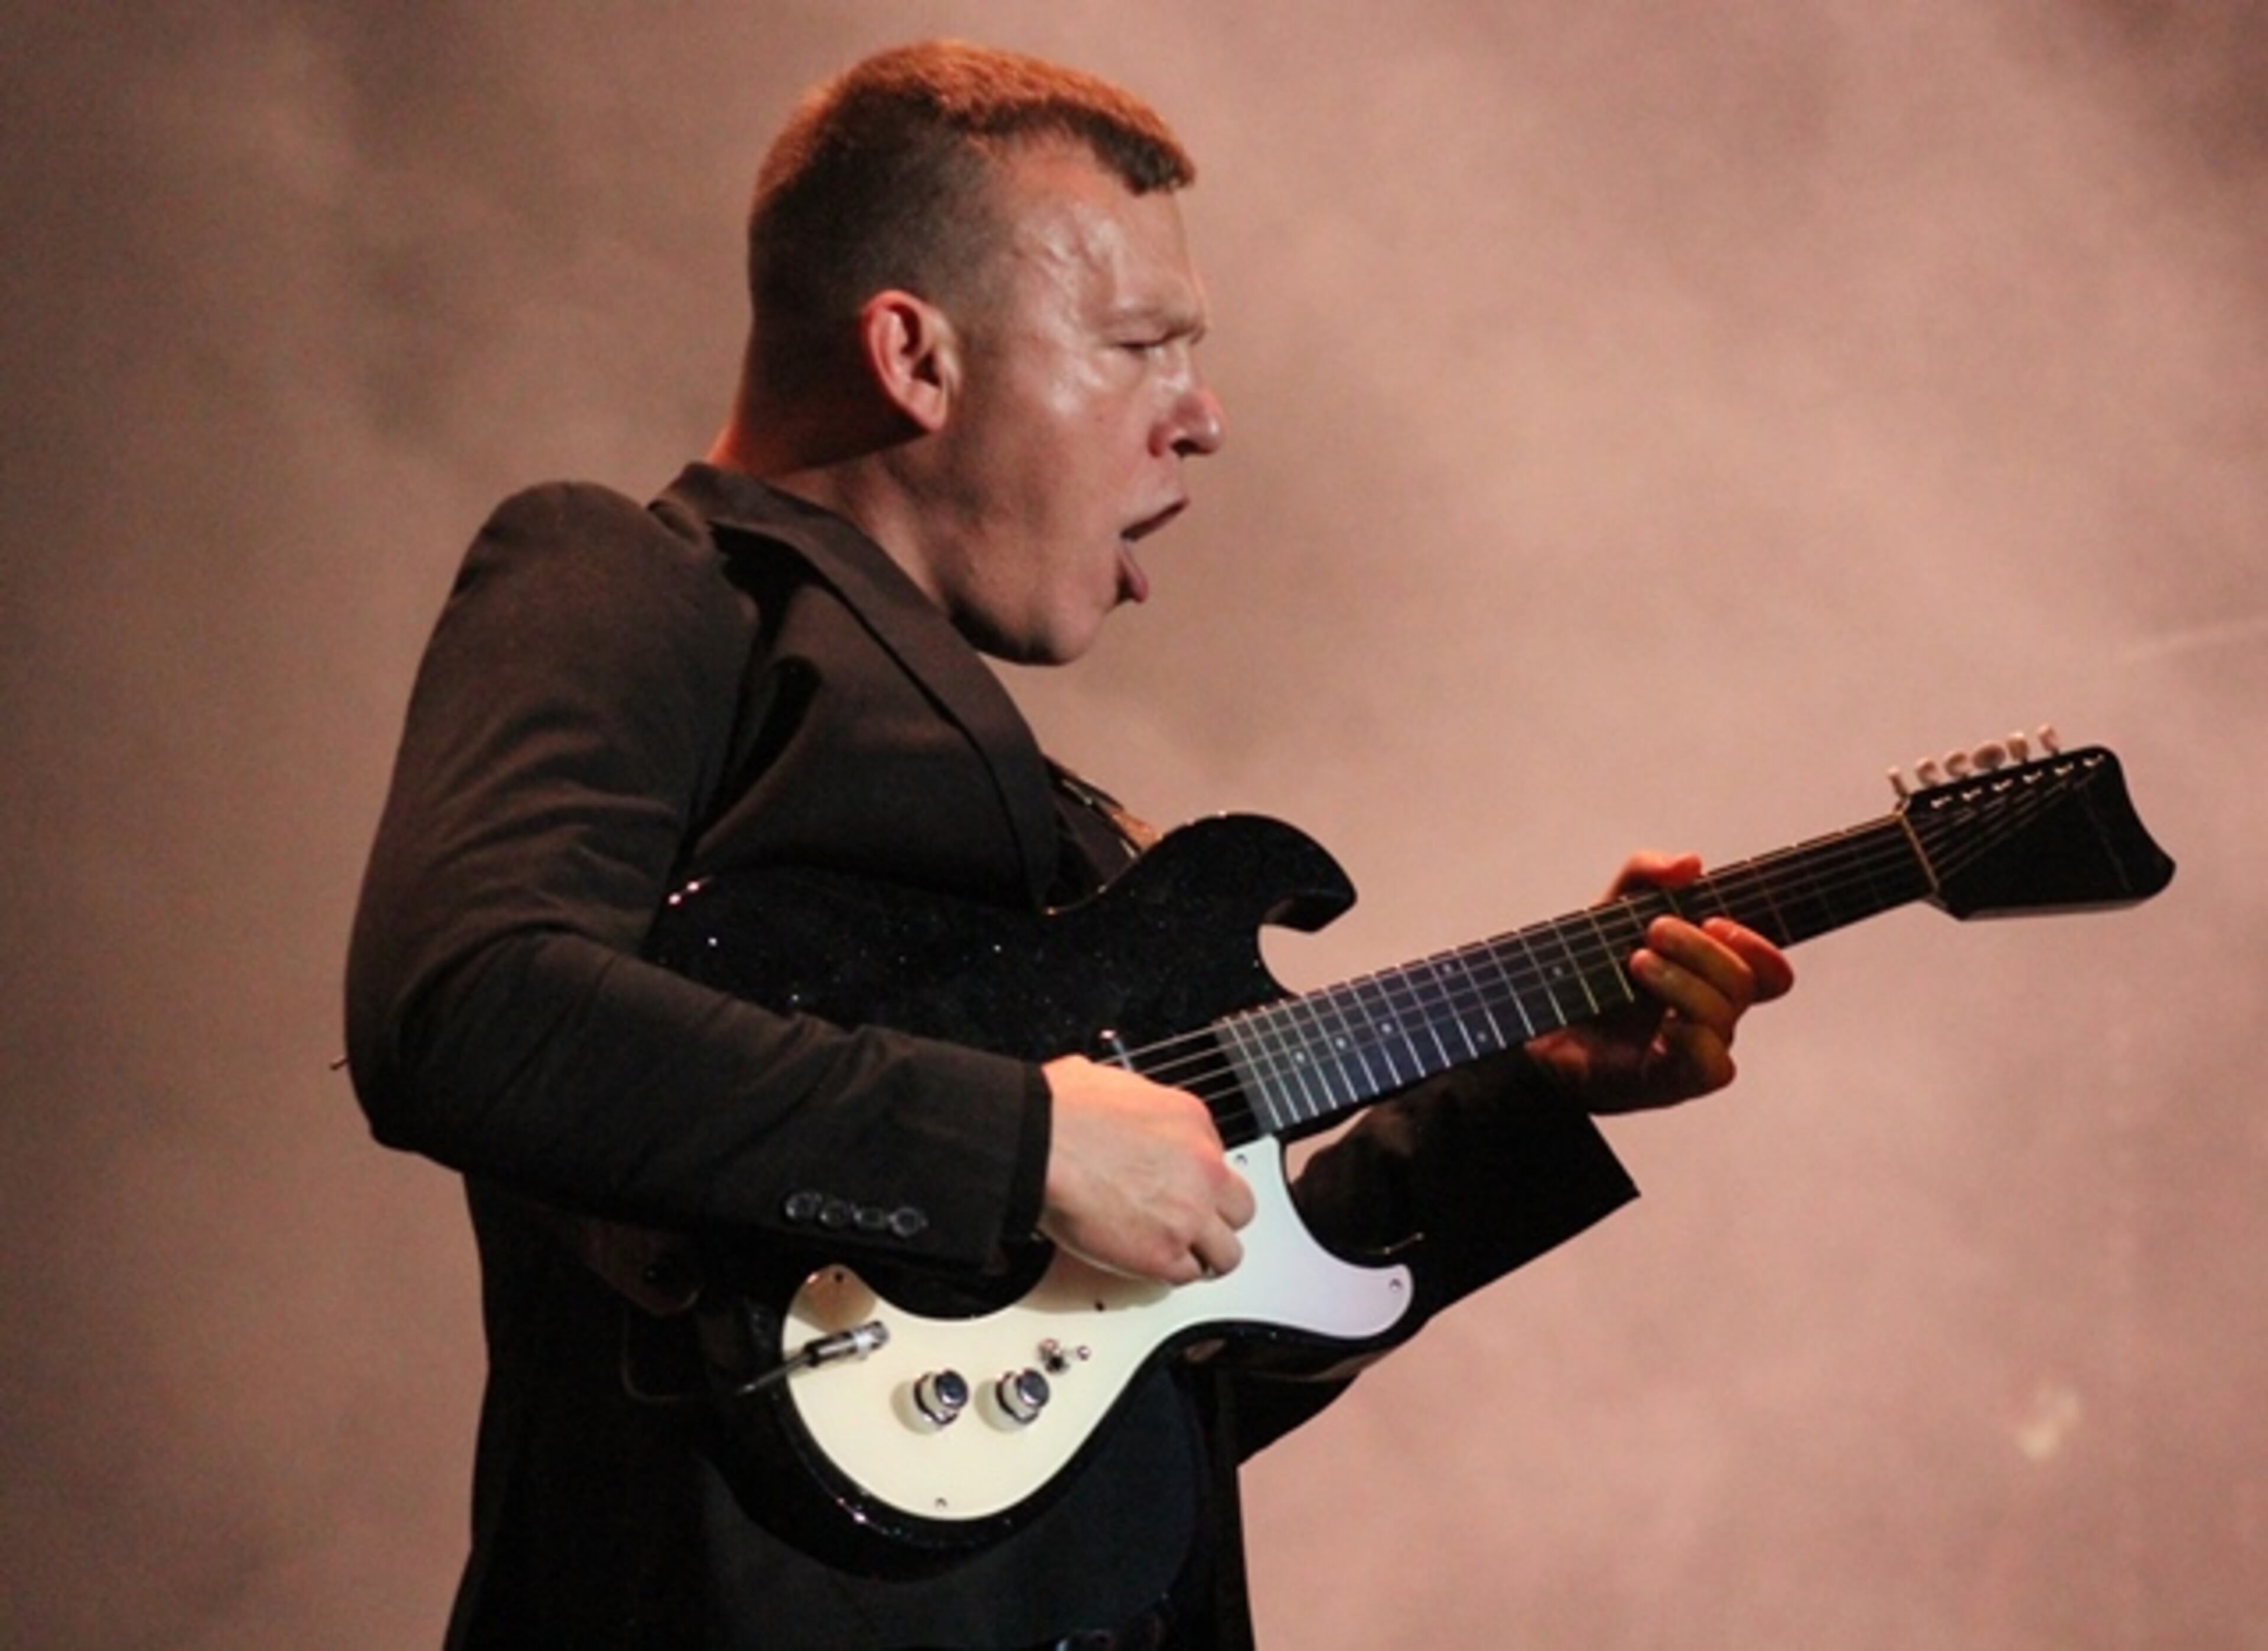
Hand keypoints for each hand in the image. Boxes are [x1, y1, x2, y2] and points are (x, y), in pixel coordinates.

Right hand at [1037, 1055, 1254, 1283]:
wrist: (1038, 1145)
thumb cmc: (1058, 1112)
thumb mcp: (1108, 1081)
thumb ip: (1130, 1101)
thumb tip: (1115, 1101)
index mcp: (1191, 1120)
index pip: (1217, 1159)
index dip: (1195, 1177)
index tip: (1179, 1185)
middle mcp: (1202, 1167)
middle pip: (1240, 1207)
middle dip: (1216, 1217)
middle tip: (1191, 1223)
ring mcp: (1188, 1213)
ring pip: (1227, 1252)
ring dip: (1203, 1253)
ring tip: (1178, 1253)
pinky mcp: (1164, 1253)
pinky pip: (1186, 1275)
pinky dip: (1169, 1272)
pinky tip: (1150, 1263)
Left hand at [1525, 851, 1794, 1113]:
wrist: (1538, 1023)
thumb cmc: (1585, 970)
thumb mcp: (1610, 909)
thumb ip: (1646, 875)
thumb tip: (1691, 863)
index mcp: (1710, 976)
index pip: (1770, 968)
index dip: (1757, 944)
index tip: (1712, 920)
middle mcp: (1712, 1013)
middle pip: (1744, 980)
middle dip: (1700, 948)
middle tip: (1653, 931)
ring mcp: (1697, 1049)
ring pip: (1724, 1016)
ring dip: (1682, 981)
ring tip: (1637, 962)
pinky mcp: (1675, 1081)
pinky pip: (1713, 1066)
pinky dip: (1692, 1038)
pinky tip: (1661, 1026)